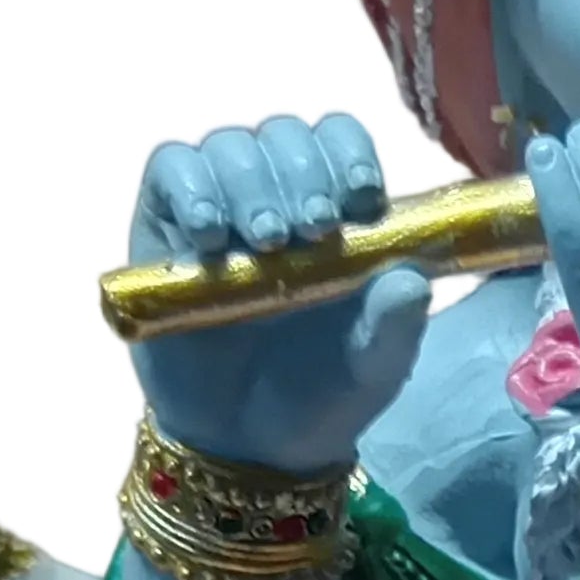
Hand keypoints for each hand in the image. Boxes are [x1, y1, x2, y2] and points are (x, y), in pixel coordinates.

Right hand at [128, 111, 426, 468]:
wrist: (249, 443)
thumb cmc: (322, 394)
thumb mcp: (373, 369)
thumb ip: (396, 326)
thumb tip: (414, 279)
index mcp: (339, 211)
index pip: (341, 141)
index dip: (348, 155)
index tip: (359, 197)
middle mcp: (279, 194)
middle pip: (286, 136)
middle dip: (302, 173)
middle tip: (310, 230)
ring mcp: (221, 203)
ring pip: (231, 146)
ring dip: (251, 183)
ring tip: (264, 242)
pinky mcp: (165, 221)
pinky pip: (171, 168)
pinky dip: (190, 188)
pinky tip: (209, 235)